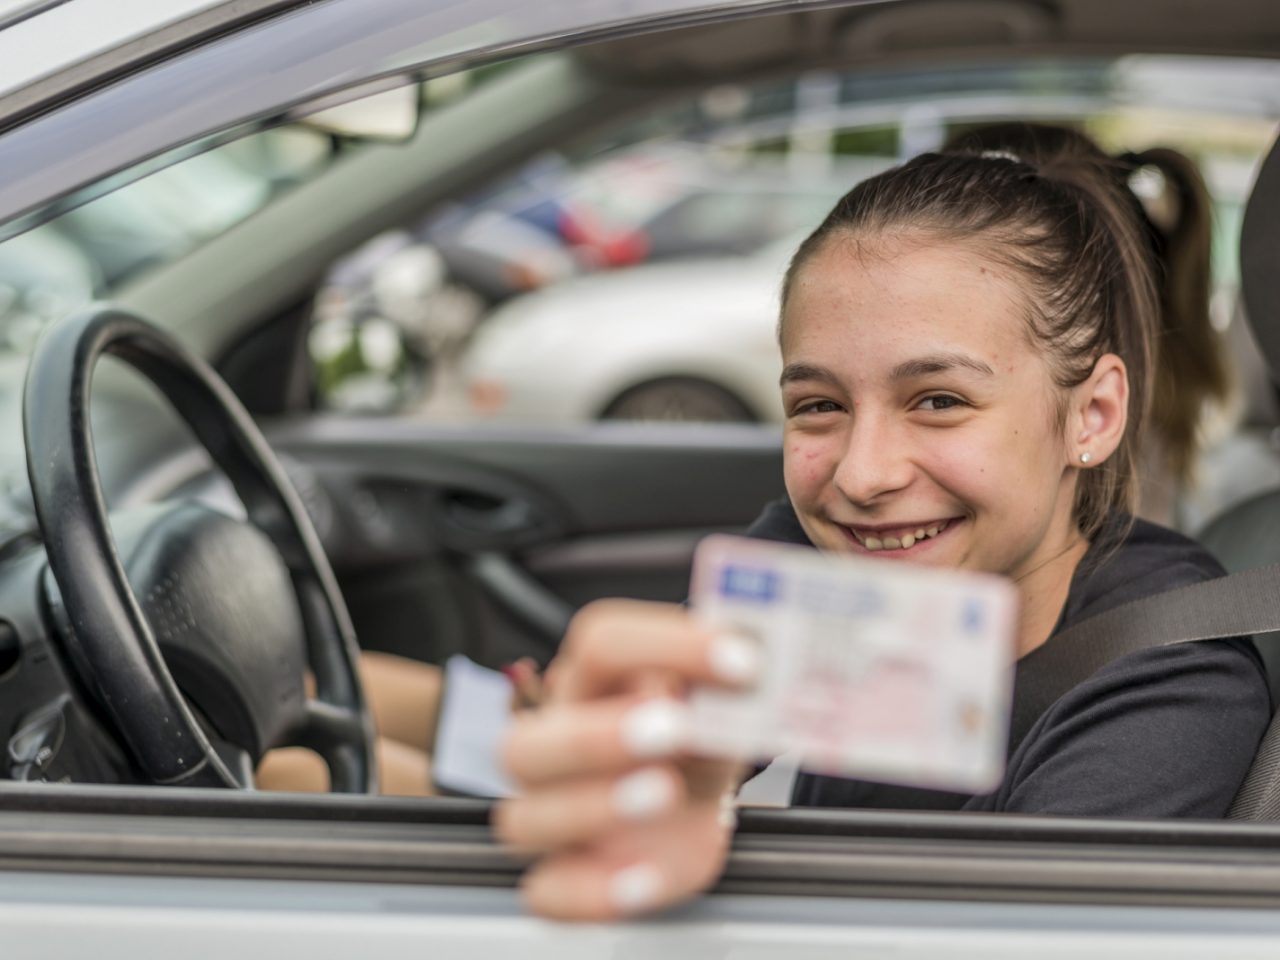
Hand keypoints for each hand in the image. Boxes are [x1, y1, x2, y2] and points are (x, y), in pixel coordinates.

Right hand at [493, 598, 758, 920]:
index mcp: (590, 685)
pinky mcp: (568, 878)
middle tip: (671, 728)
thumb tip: (758, 661)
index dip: (668, 646)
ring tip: (666, 792)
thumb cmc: (695, 741)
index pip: (602, 644)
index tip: (740, 661)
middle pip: (527, 742)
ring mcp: (552, 817)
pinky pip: (550, 894)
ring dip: (594, 806)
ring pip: (526, 820)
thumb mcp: (716, 705)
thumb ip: (727, 689)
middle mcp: (553, 748)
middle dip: (595, 737)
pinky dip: (595, 891)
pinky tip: (647, 877)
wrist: (692, 803)